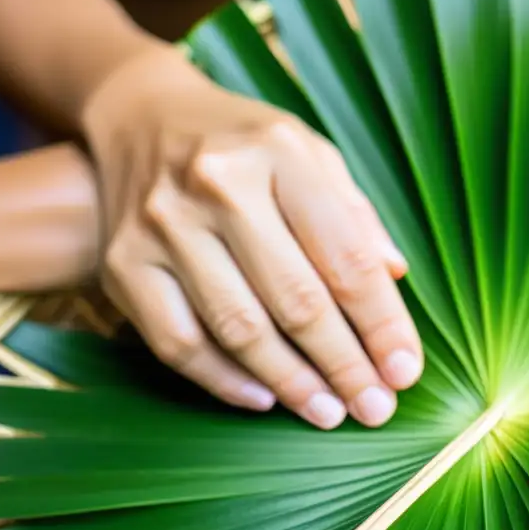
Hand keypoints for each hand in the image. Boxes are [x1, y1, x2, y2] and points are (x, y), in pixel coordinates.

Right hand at [81, 46, 420, 428]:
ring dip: (292, 383)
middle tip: (375, 409)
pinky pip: (178, 343)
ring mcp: (163, 226)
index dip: (383, 325)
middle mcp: (218, 186)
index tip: (405, 372)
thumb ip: (356, 216)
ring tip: (329, 413)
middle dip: (345, 366)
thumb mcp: (313, 156)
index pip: (346, 258)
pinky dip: (224, 381)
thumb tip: (396, 278)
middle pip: (297, 301)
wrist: (143, 116)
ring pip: (239, 329)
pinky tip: (265, 400)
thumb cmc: (249, 146)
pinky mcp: (123, 264)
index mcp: (281, 154)